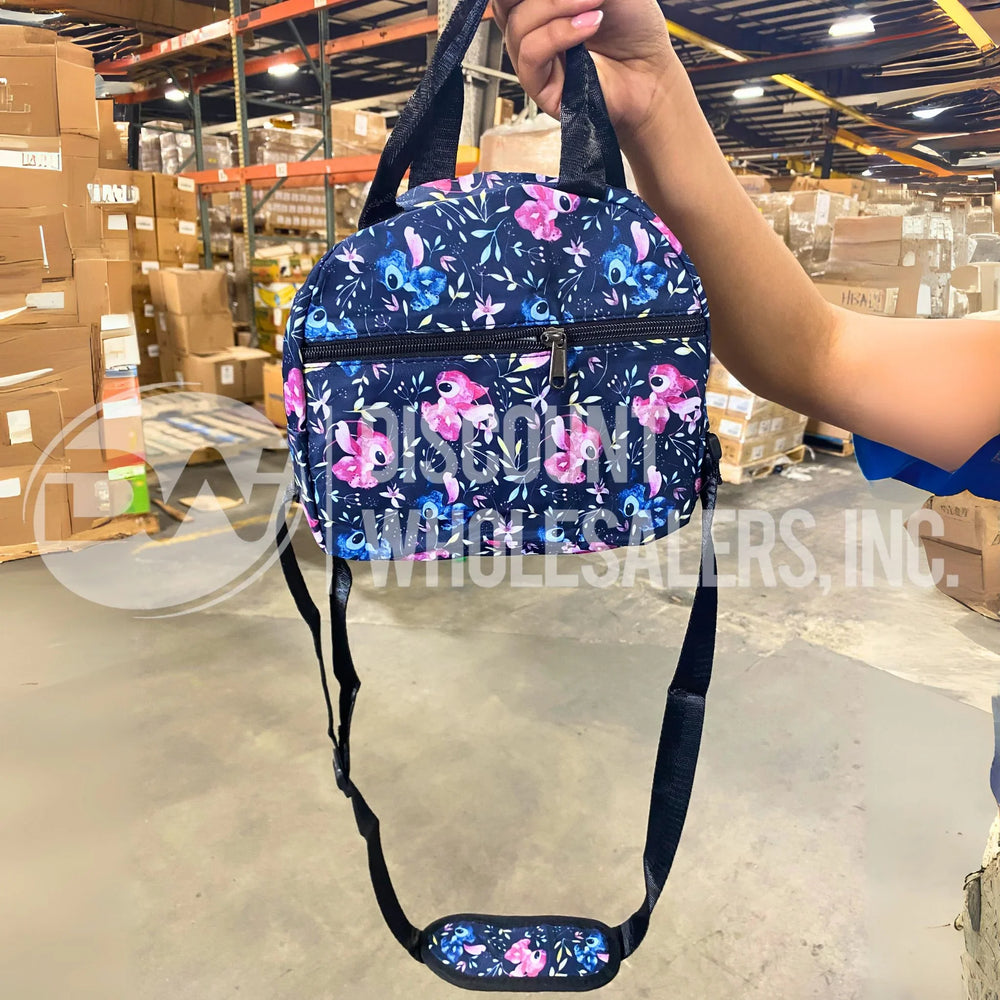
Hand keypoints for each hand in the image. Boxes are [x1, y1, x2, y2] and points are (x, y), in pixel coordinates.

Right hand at [491, 0, 680, 145]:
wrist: (651, 72)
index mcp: (541, 4)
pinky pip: (531, 53)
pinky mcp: (539, 86)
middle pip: (504, 3)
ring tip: (595, 3)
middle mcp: (531, 28)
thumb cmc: (633, 29)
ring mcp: (532, 56)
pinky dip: (558, 34)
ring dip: (556, 6)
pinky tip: (588, 26)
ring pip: (518, 24)